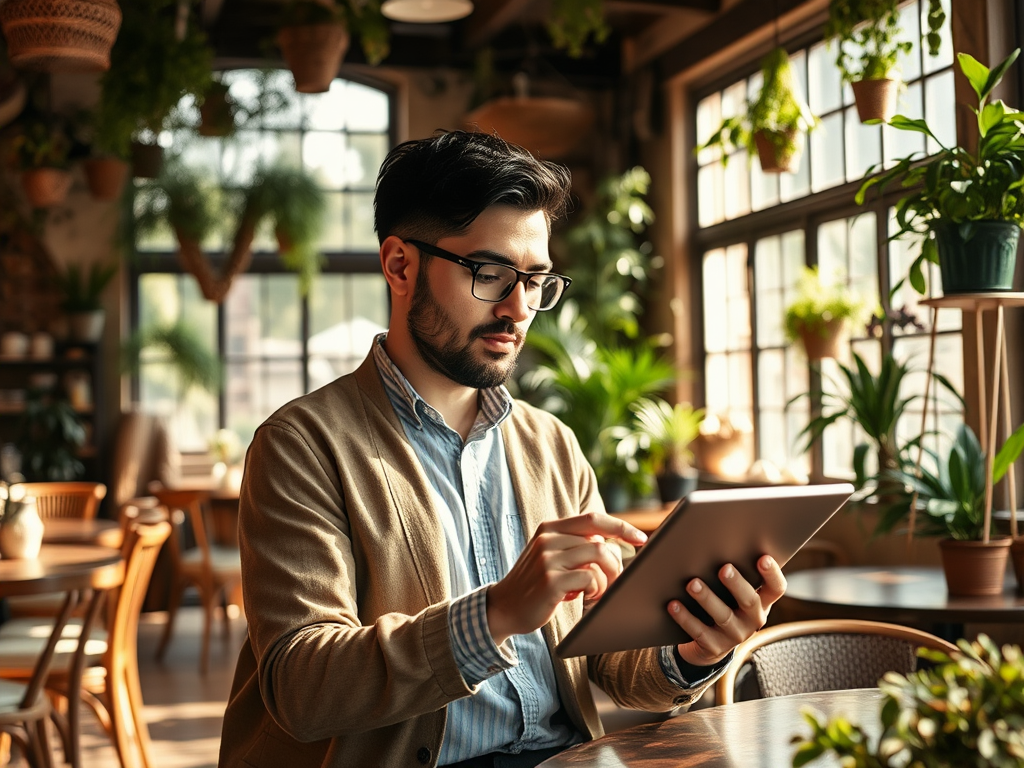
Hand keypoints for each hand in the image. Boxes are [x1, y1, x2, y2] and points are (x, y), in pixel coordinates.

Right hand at [487, 512, 647, 644]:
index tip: (641, 539)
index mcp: (550, 528)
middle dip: (615, 565)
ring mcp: (547, 559)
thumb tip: (615, 546)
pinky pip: (590, 579)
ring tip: (597, 592)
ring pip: (598, 558)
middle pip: (600, 542)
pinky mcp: (550, 581)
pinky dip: (596, 590)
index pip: (593, 519)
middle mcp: (548, 539)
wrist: (504, 607)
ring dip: (606, 579)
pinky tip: (585, 598)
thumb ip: (576, 546)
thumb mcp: (551, 556)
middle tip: (614, 582)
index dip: (620, 527)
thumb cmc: (536, 584)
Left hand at [667, 555, 786, 666]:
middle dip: (737, 584)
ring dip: (707, 598)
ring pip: (723, 616)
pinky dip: (685, 618)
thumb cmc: (720, 601)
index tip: (763, 558)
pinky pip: (700, 632)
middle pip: (750, 600)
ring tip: (692, 584)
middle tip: (724, 568)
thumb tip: (710, 538)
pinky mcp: (714, 647)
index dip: (772, 574)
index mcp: (761, 600)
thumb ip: (729, 566)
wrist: (706, 643)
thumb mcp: (729, 588)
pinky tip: (673, 604)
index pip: (776, 588)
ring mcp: (735, 635)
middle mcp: (753, 619)